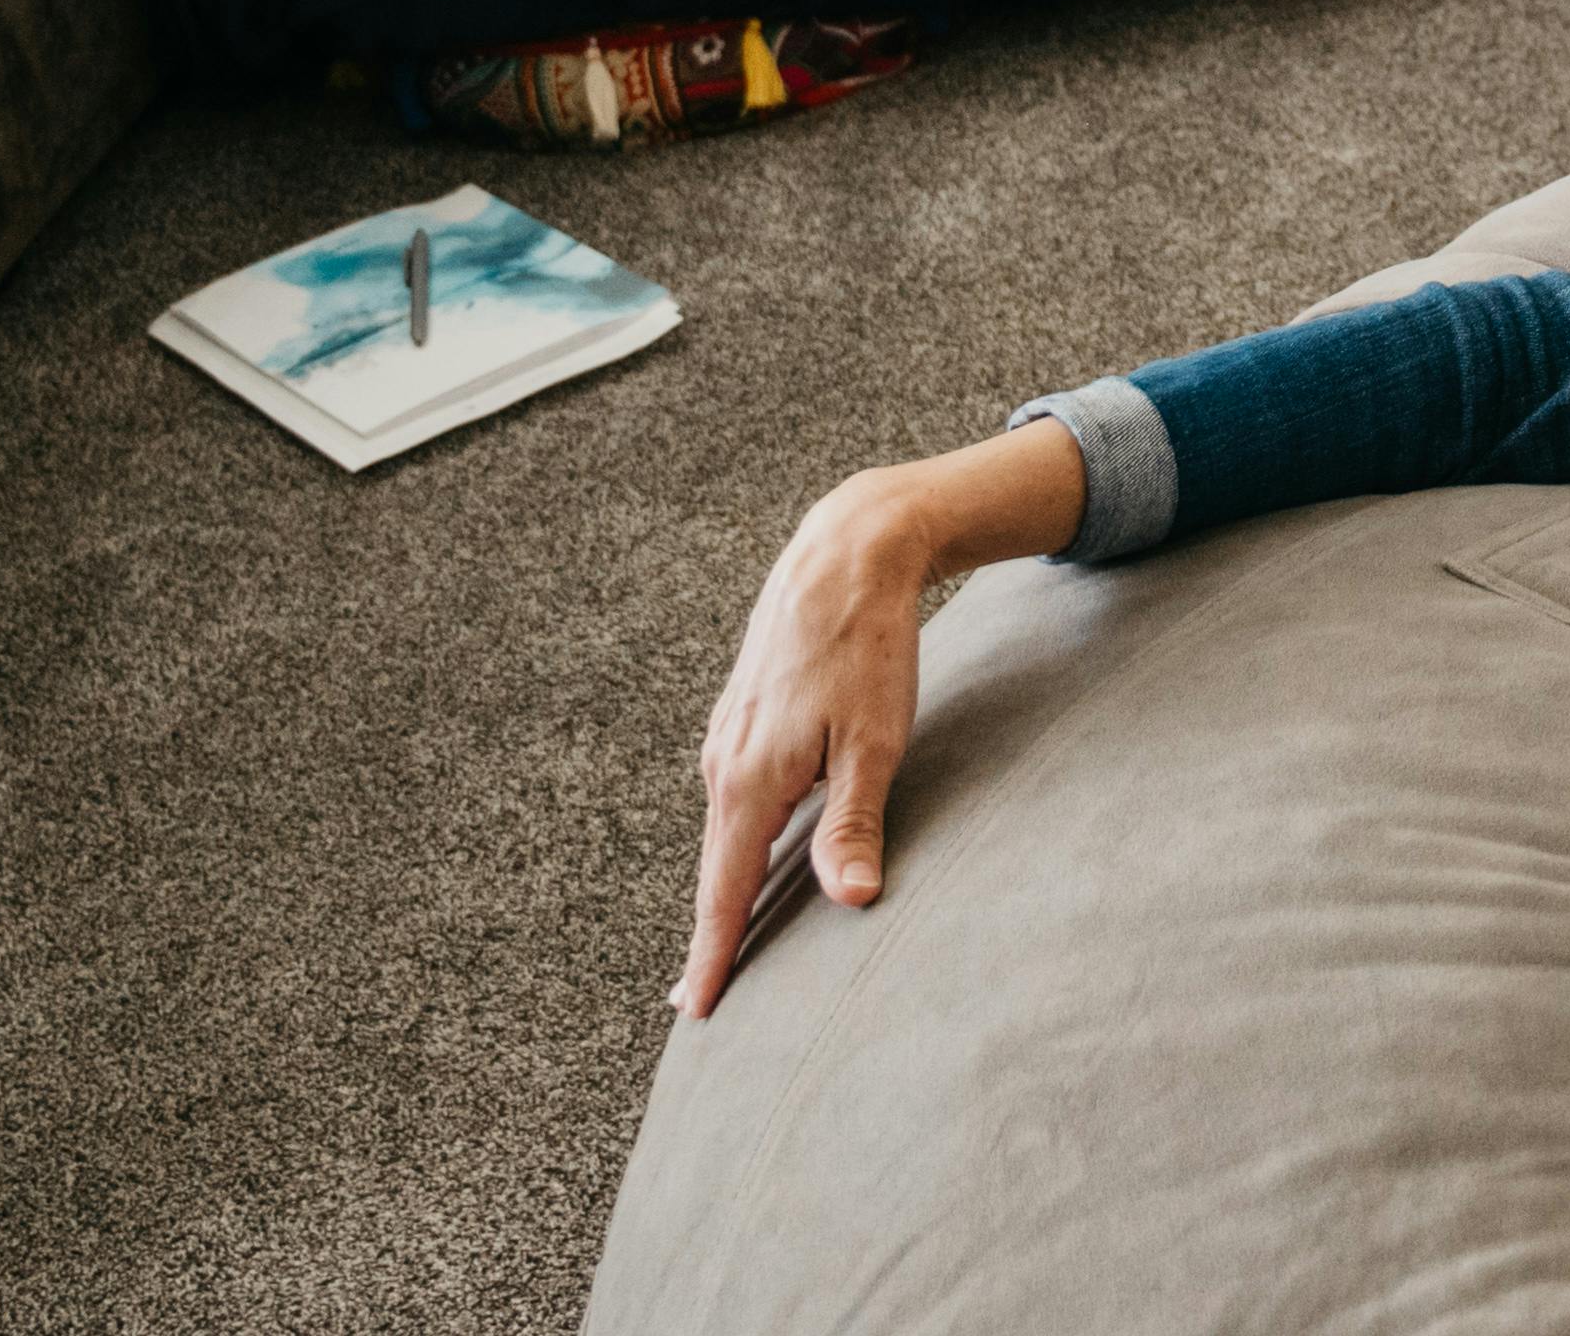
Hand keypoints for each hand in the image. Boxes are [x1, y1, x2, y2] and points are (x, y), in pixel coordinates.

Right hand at [679, 480, 935, 1016]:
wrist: (843, 558)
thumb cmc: (868, 649)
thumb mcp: (876, 743)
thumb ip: (855, 825)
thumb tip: (849, 902)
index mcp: (750, 782)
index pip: (724, 892)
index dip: (712, 956)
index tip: (694, 1011)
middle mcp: (723, 765)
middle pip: (716, 868)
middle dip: (709, 934)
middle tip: (695, 999)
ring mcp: (727, 739)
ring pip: (725, 830)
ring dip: (724, 884)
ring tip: (723, 939)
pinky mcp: (742, 719)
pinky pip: (735, 797)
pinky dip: (737, 837)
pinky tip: (749, 854)